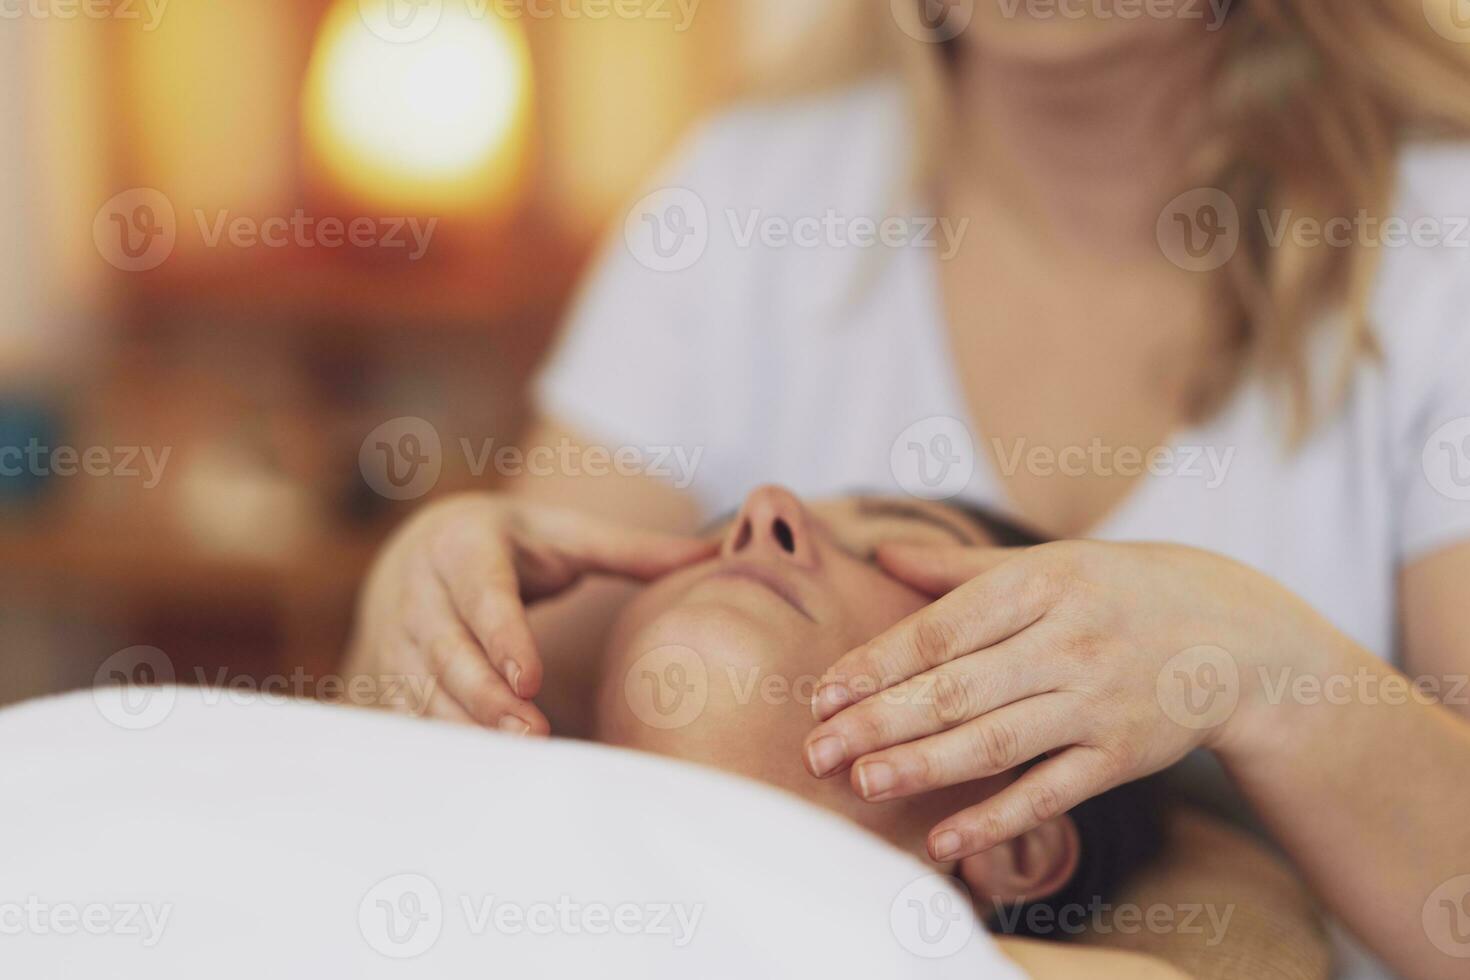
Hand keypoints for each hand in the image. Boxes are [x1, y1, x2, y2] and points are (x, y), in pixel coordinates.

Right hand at [346, 493, 714, 731]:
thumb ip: (632, 550)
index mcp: (464, 545)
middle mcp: (420, 590)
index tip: (530, 680)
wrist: (416, 549)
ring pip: (423, 689)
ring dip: (462, 729)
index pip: (482, 594)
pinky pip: (405, 715)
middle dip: (486, 698)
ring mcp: (396, 634)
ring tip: (515, 762)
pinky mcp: (385, 672)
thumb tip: (716, 549)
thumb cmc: (513, 545)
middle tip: (533, 737)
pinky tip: (476, 774)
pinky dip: (439, 744)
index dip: (503, 637)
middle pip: (448, 651)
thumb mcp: (564, 534)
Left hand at [803, 540, 1328, 862]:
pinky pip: (1050, 792)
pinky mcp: (1124, 755)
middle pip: (959, 688)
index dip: (877, 663)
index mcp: (1042, 583)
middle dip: (881, 721)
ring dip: (924, 766)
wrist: (1235, 634)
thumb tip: (882, 555)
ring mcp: (1099, 701)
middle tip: (818, 750)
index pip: (942, 629)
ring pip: (997, 741)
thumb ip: (961, 568)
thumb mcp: (1049, 564)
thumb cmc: (1117, 591)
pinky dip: (996, 818)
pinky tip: (943, 838)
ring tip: (862, 783)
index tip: (823, 694)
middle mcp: (1069, 640)